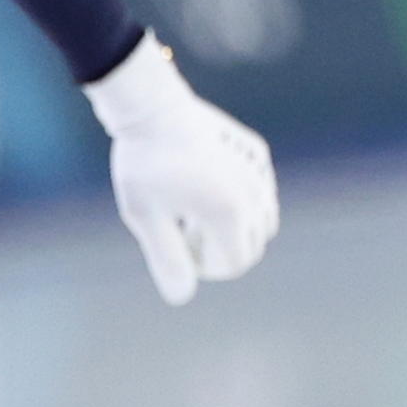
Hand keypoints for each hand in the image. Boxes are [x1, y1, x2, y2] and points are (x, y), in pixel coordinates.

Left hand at [83, 33, 278, 306]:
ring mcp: (258, 170)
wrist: (150, 109)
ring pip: (263, 218)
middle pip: (253, 244)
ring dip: (234, 225)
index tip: (177, 248)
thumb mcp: (145, 218)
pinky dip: (240, 197)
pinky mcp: (254, 151)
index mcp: (228, 213)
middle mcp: (253, 192)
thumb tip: (181, 297)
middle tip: (182, 230)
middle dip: (222, 248)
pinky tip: (206, 182)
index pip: (235, 264)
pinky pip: (259, 188)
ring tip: (192, 209)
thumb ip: (166, 259)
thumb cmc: (142, 166)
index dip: (206, 268)